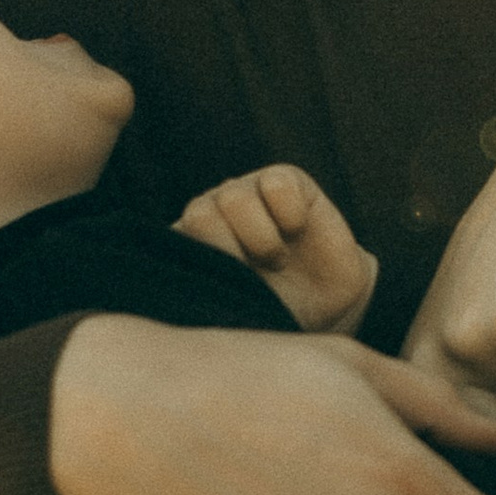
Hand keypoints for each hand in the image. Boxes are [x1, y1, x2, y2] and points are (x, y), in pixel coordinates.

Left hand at [176, 164, 381, 335]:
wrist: (324, 308)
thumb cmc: (272, 312)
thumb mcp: (234, 314)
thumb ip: (203, 294)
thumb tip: (171, 293)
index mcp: (188, 242)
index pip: (176, 240)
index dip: (209, 267)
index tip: (234, 291)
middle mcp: (212, 211)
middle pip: (200, 215)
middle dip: (234, 254)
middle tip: (258, 275)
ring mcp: (247, 191)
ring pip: (234, 197)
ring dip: (262, 240)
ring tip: (277, 260)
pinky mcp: (285, 179)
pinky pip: (277, 184)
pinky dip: (290, 213)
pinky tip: (296, 232)